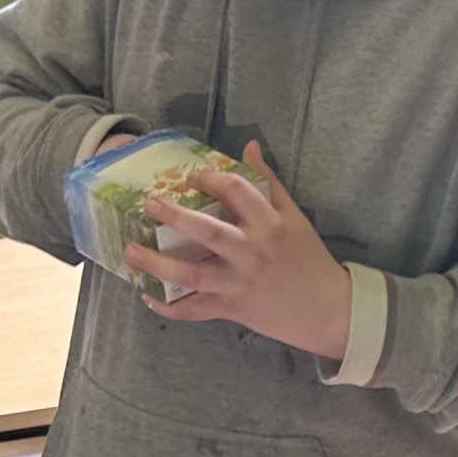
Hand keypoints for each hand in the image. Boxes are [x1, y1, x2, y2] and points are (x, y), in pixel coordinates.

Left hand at [128, 138, 353, 361]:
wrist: (327, 309)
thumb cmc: (308, 258)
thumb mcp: (293, 216)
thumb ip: (268, 182)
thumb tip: (248, 147)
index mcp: (269, 224)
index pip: (237, 190)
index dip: (210, 178)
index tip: (190, 176)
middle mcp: (252, 252)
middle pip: (208, 231)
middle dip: (174, 216)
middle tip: (148, 204)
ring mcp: (240, 282)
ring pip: (192, 274)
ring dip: (157, 264)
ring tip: (130, 252)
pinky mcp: (233, 308)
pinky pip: (194, 309)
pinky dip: (169, 307)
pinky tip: (148, 296)